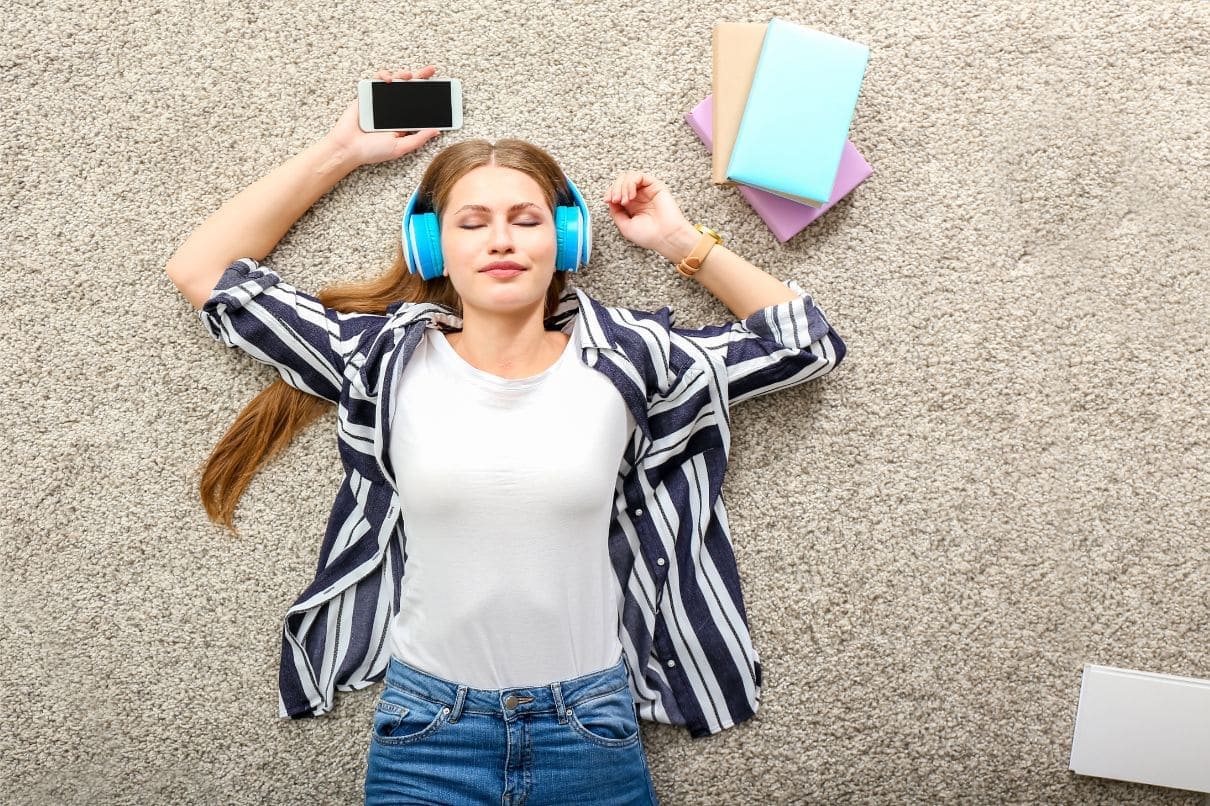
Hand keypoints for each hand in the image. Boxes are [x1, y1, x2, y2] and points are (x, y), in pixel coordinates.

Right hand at [324, 66, 443, 167]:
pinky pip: (378, 79)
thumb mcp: (400, 148)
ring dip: (404, 75)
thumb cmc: (372, 151)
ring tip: (409, 75)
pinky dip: (384, 75)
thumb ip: (418, 139)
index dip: (430, 97)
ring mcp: (382, 100)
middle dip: (421, 78)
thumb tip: (437, 131)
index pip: (420, 105)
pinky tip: (389, 79)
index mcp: (404, 121)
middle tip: (431, 71)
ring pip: (396, 81)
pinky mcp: (369, 93)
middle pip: (410, 89)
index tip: (442, 90)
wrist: (347, 146)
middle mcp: (395, 109)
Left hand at [604, 171, 693, 258]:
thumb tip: (609, 201)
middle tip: (615, 200)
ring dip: (622, 186)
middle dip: (614, 189)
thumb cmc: (649, 235)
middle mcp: (639, 196)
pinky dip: (631, 183)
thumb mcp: (624, 226)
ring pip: (628, 176)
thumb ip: (616, 213)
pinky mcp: (655, 185)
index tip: (607, 200)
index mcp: (632, 205)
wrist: (666, 237)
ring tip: (624, 200)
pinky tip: (631, 196)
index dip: (609, 192)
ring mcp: (647, 190)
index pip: (616, 190)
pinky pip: (639, 176)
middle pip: (621, 181)